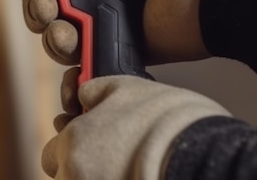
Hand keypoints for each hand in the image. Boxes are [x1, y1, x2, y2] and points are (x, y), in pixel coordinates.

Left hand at [42, 75, 229, 179]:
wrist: (204, 157)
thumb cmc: (168, 121)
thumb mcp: (125, 87)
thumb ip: (93, 91)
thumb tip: (82, 97)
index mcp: (72, 144)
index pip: (52, 153)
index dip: (68, 148)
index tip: (87, 145)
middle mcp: (75, 176)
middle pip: (63, 177)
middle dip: (77, 170)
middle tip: (105, 161)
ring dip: (95, 177)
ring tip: (125, 170)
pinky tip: (136, 176)